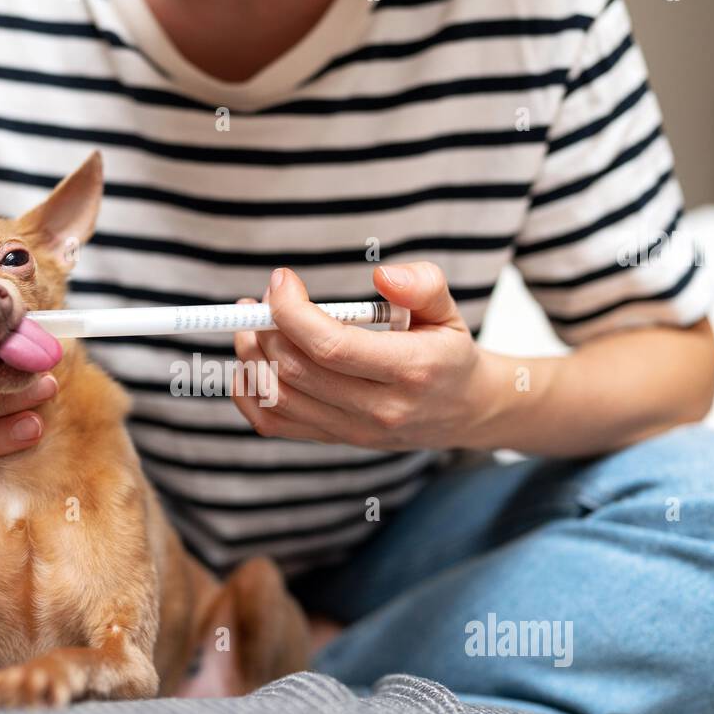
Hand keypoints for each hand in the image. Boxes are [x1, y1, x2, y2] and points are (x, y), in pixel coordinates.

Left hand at [232, 264, 496, 450]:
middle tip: (265, 299)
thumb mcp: (448, 309)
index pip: (332, 346)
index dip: (293, 311)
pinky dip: (249, 392)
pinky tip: (253, 361)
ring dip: (253, 355)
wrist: (464, 410)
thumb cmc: (448, 351)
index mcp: (411, 369)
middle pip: (297, 370)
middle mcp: (380, 408)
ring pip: (278, 397)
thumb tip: (382, 275)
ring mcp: (354, 430)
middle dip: (268, 326)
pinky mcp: (335, 438)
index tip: (282, 280)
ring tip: (253, 324)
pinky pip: (273, 423)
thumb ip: (422, 284)